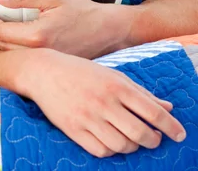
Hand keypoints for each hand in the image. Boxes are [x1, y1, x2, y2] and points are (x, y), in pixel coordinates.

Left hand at [0, 0, 125, 57]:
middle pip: (4, 48)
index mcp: (36, 36)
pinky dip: (17, 51)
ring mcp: (47, 64)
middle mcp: (40, 54)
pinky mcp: (53, 67)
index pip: (1, 33)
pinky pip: (29, 61)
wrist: (108, 29)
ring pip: (14, 57)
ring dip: (2, 44)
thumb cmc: (81, 8)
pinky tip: (17, 40)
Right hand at [23, 50, 185, 157]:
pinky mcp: (73, 129)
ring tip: (131, 140)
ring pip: (122, 146)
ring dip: (132, 147)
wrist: (42, 71)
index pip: (153, 112)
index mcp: (116, 85)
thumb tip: (167, 107)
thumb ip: (140, 92)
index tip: (179, 135)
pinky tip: (110, 141)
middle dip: (153, 141)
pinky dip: (111, 150)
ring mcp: (87, 117)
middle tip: (154, 139)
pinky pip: (100, 151)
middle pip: (140, 134)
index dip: (171, 127)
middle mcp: (103, 102)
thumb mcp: (112, 74)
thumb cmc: (80, 71)